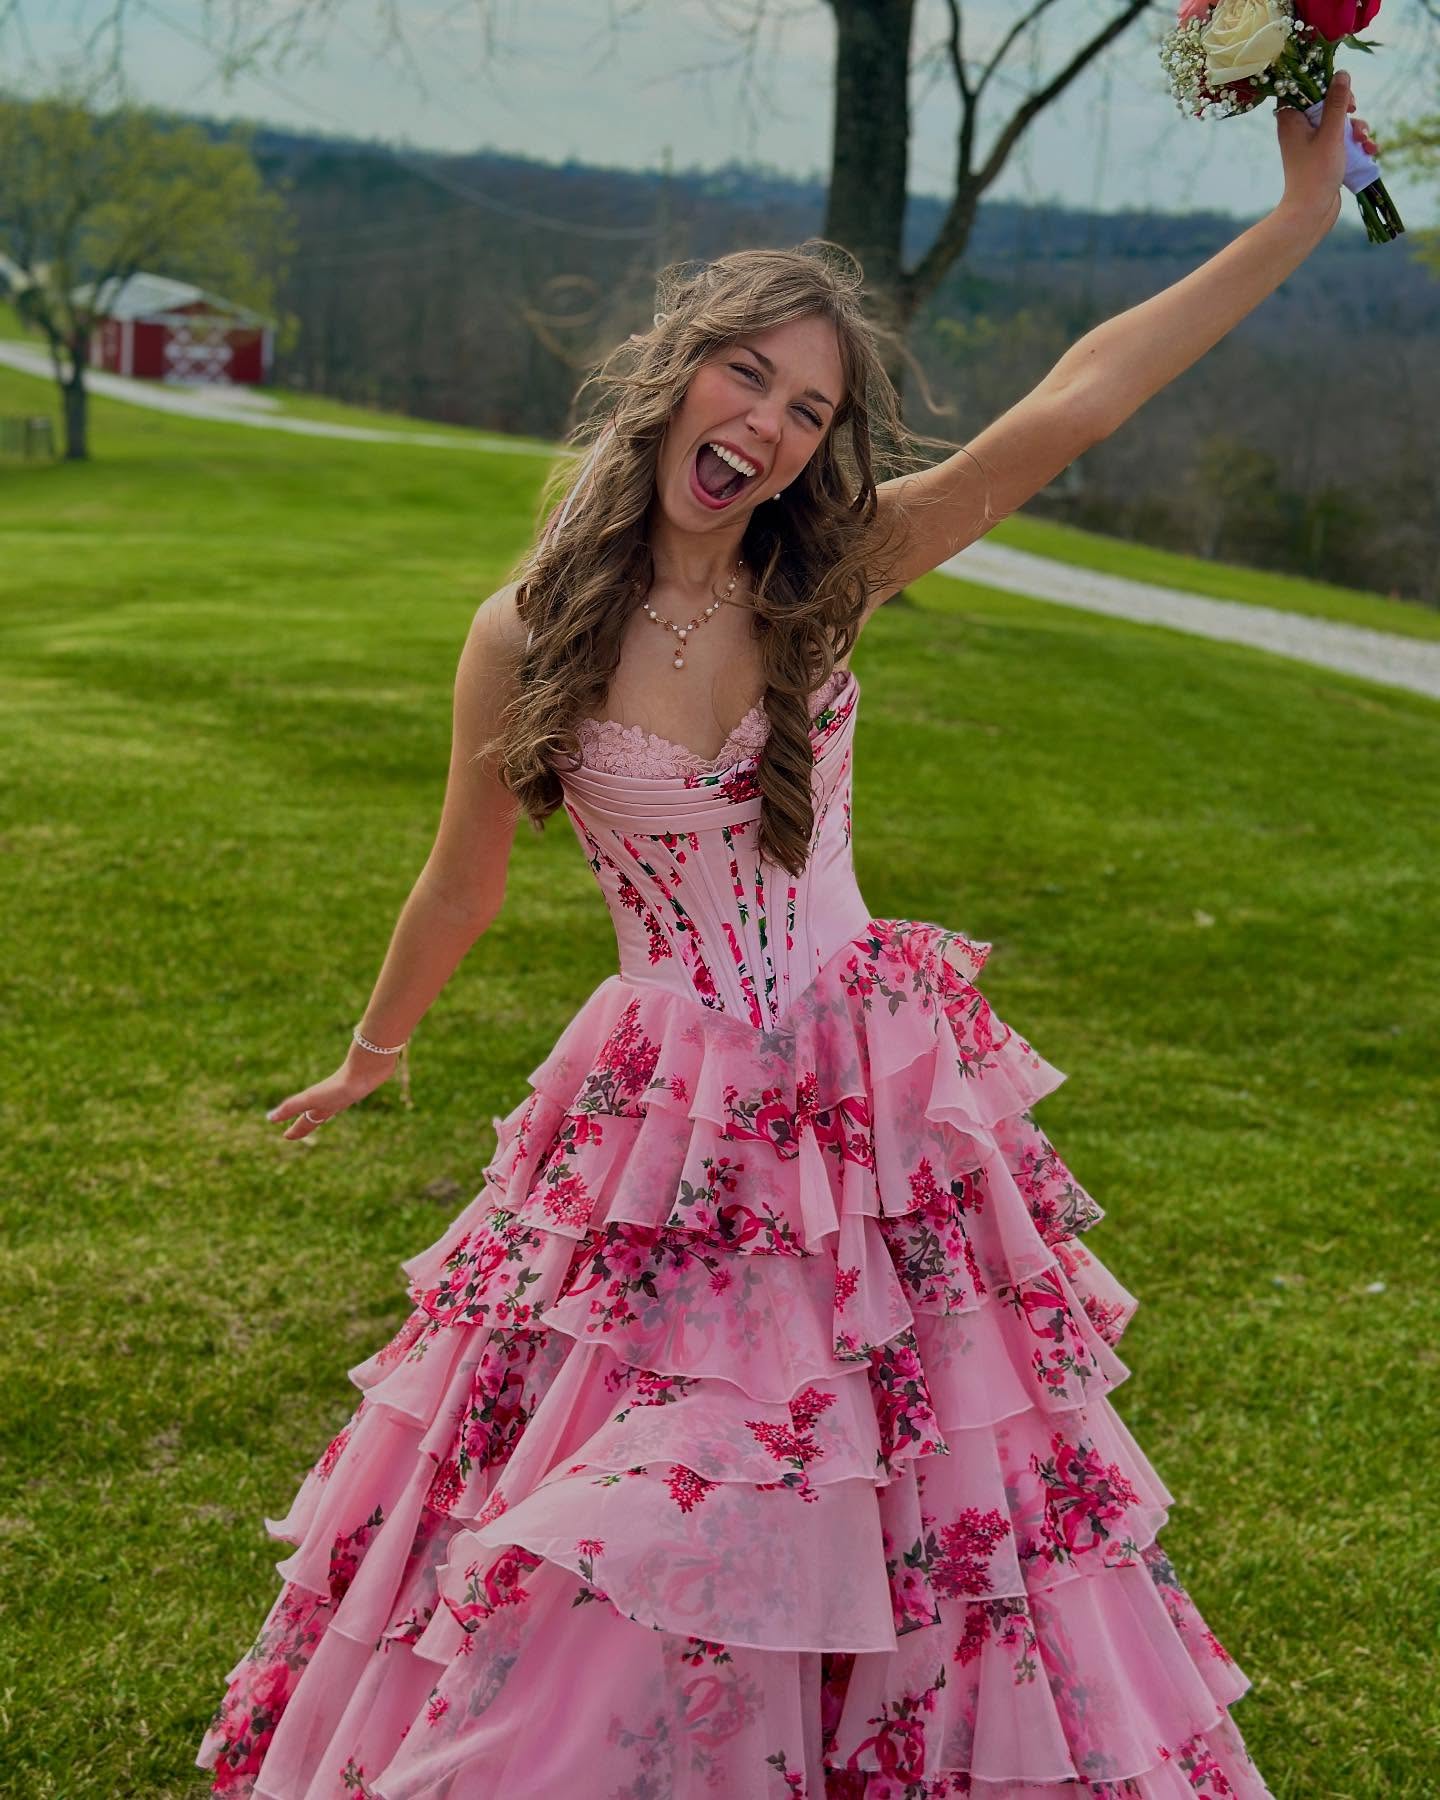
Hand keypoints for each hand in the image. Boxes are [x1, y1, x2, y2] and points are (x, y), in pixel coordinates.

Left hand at [266, 1054, 395, 1140]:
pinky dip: (334, 1093)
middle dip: (306, 1122)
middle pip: (316, 1117)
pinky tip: (339, 1087)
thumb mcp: (310, 1098)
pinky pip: (340, 1090)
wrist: (366, 1074)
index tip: (287, 1136)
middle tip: (297, 1129)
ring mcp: (343, 1095)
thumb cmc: (338, 1089)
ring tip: (319, 1109)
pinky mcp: (351, 1082)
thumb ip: (290, 1107)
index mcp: (322, 1110)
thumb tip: (269, 1118)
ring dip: (321, 1109)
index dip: (296, 1130)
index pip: (306, 1123)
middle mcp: (332, 1105)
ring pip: (329, 1106)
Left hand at [1275, 69, 1362, 225]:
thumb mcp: (1331, 132)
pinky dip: (1355, 143)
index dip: (1325, 85)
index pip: (1305, 88)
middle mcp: (1298, 129)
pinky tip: (1369, 150)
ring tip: (1364, 141)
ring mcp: (1310, 143)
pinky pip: (1340, 141)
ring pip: (1337, 123)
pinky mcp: (1322, 156)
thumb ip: (1337, 102)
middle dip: (1347, 110)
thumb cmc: (1316, 172)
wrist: (1310, 212)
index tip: (1341, 94)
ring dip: (1356, 128)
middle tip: (1354, 113)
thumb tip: (1341, 73)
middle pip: (1326, 104)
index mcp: (1291, 119)